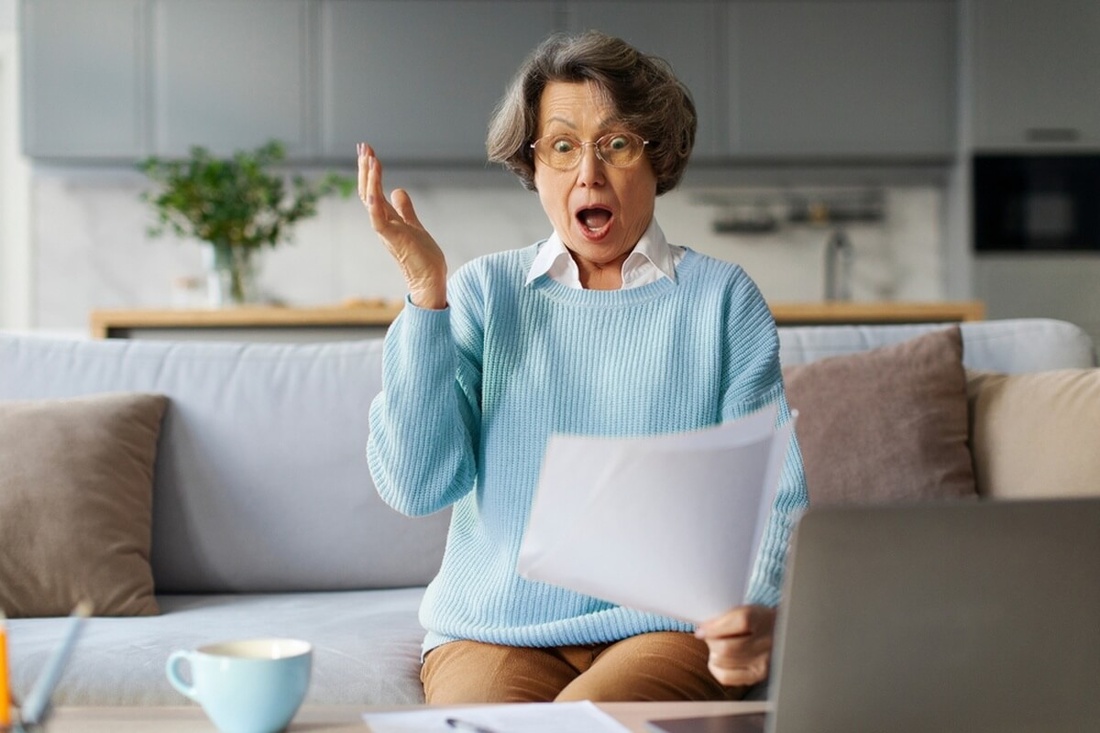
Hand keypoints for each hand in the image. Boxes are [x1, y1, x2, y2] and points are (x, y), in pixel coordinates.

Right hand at [357, 143, 447, 308]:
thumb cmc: (422, 257)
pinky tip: (373, 190)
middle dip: (365, 168)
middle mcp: (382, 222)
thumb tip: (398, 191)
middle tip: (363, 146)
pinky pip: (378, 220)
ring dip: (370, 179)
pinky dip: (374, 205)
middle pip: (367, 190)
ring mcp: (386, 231)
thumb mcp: (414, 225)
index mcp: (387, 218)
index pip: (373, 189)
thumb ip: (405, 209)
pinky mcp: (393, 239)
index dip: (370, 170)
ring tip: (370, 158)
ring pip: (371, 201)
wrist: (430, 280)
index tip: (368, 151)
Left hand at [694, 605, 775, 686]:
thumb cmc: (756, 621)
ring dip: (713, 653)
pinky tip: (719, 660)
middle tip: (709, 636)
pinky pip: (726, 677)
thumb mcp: (746, 609)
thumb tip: (702, 630)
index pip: (739, 622)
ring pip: (723, 661)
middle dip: (710, 641)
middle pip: (726, 647)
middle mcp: (766, 643)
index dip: (715, 627)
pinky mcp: (757, 676)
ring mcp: (762, 662)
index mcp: (763, 619)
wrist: (779, 636)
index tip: (702, 628)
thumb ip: (725, 617)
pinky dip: (716, 668)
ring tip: (718, 646)